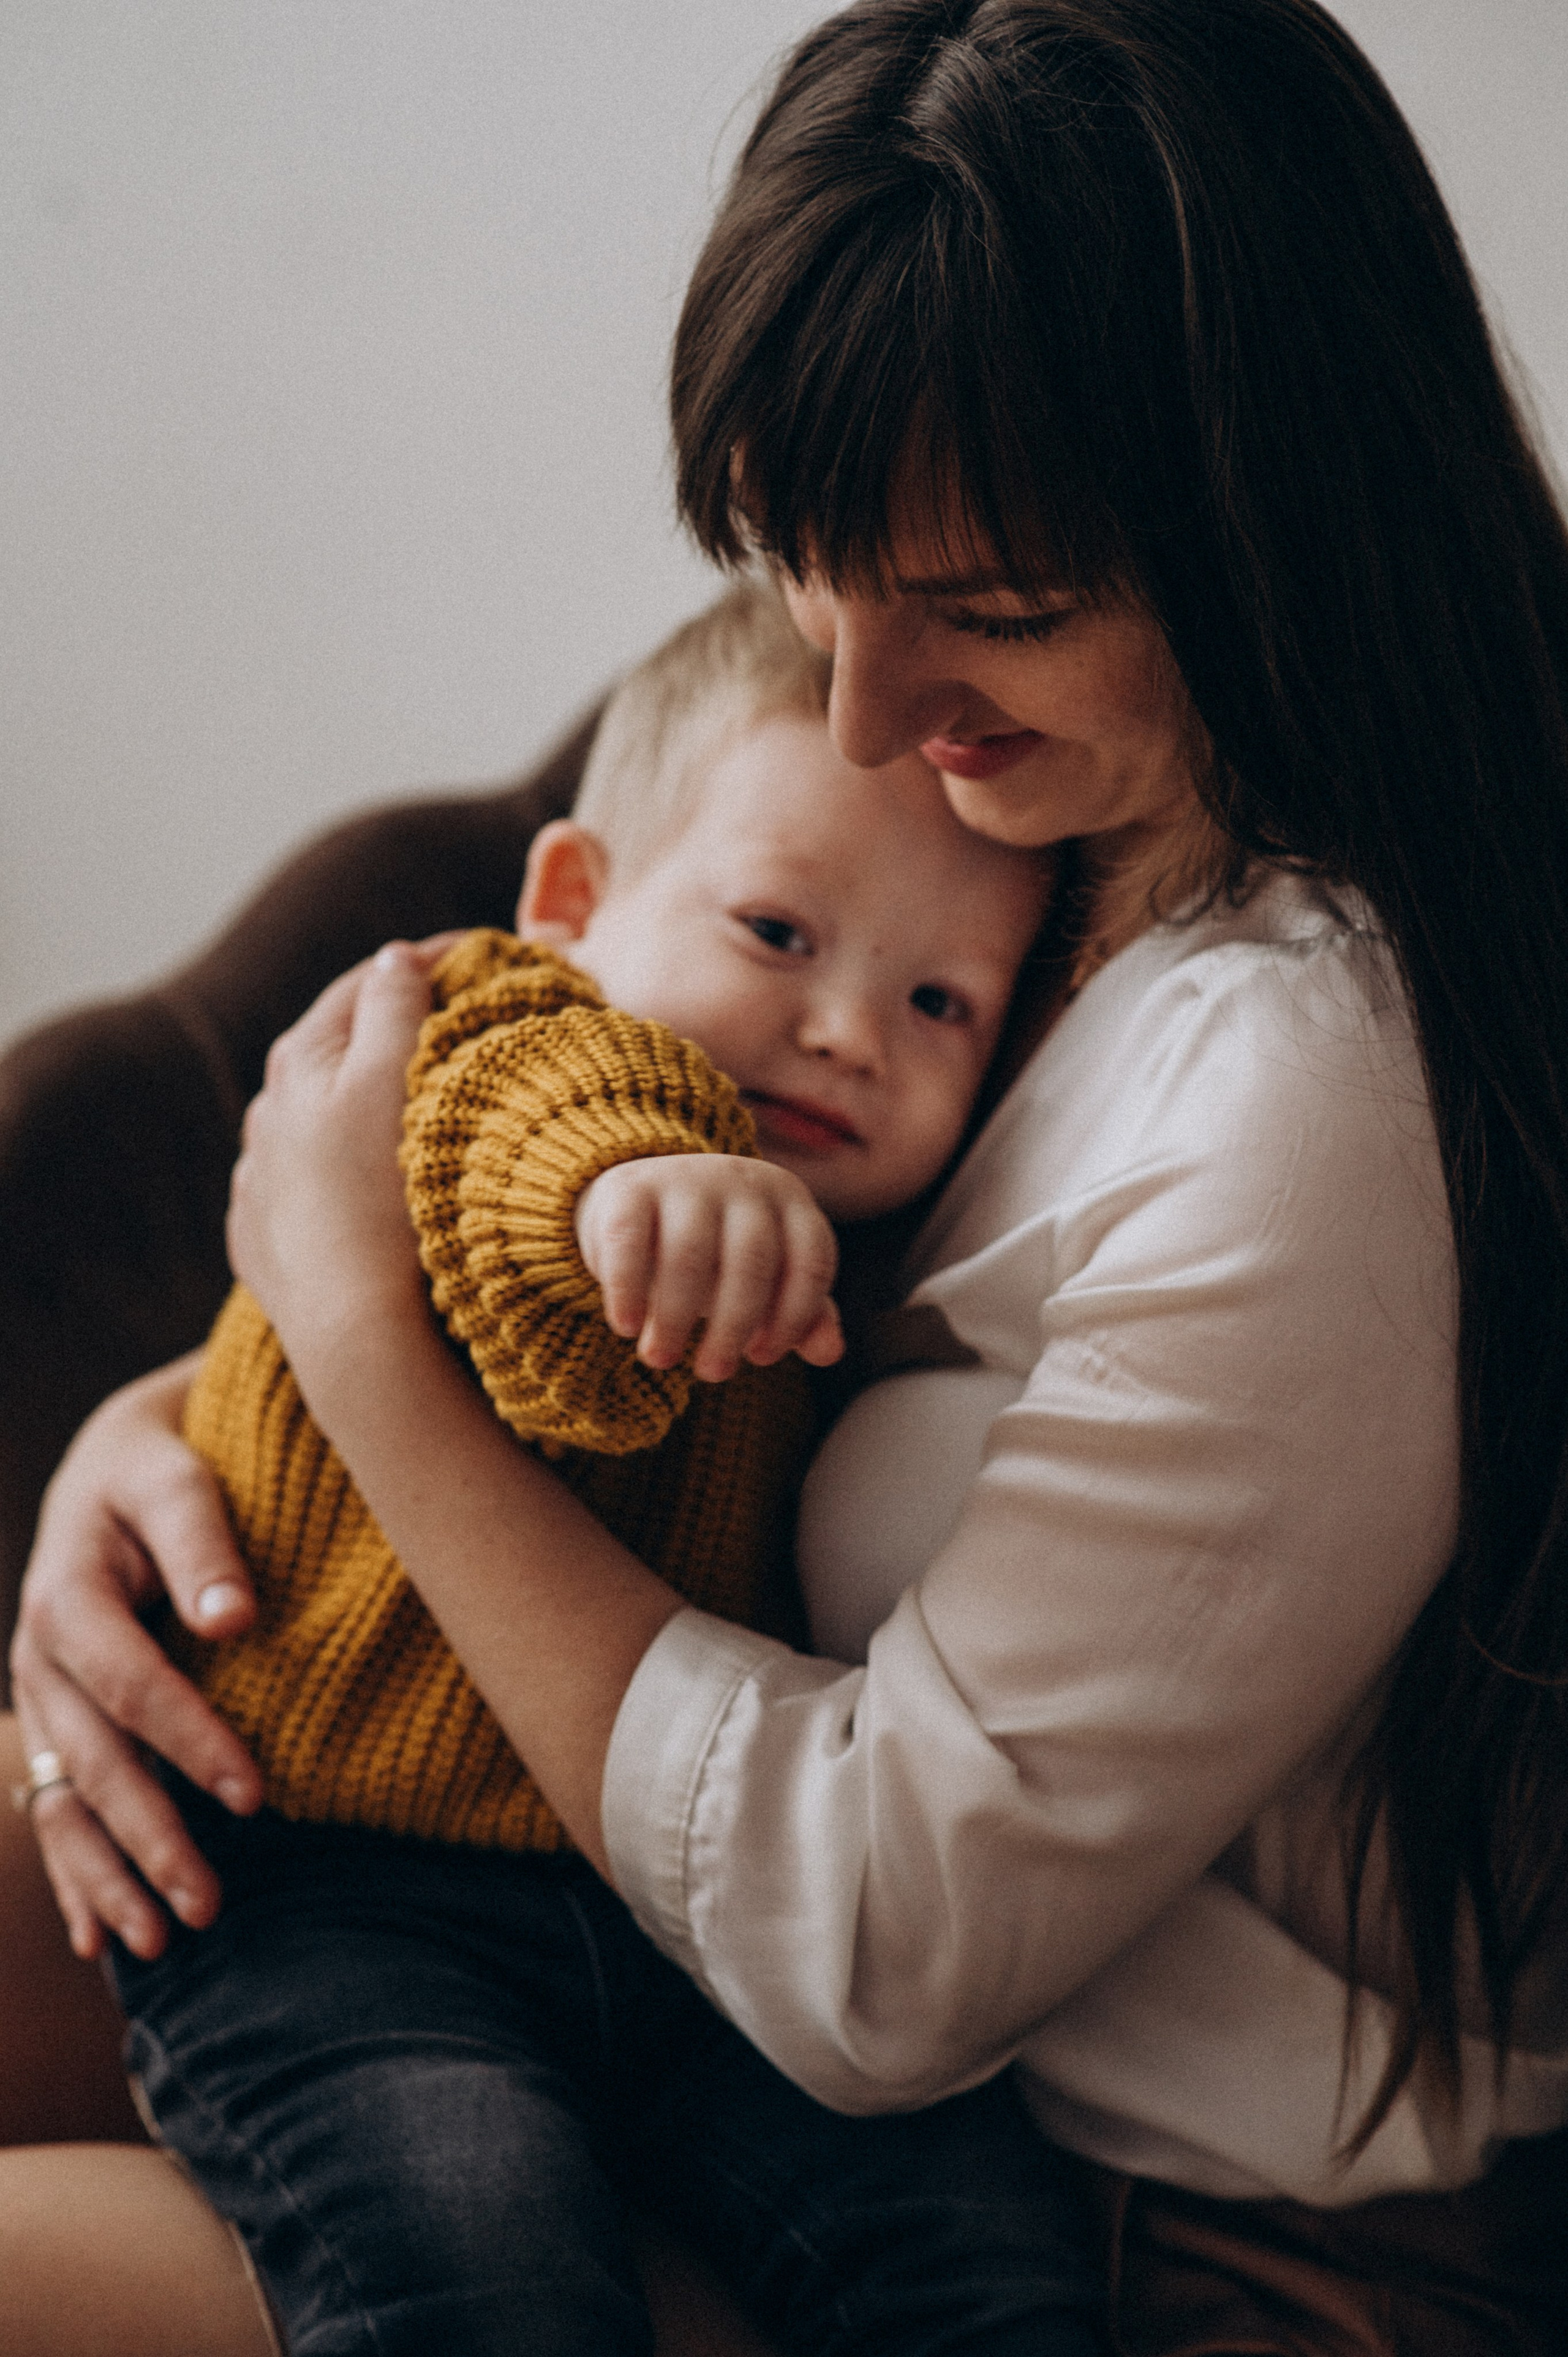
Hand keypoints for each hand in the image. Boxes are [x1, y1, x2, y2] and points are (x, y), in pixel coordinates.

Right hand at [8, 1355, 265, 1961]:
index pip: (133, 1685)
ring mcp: (39, 1700)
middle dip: (148, 1840)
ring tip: (163, 1944)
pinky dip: (76, 1878)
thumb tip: (234, 1619)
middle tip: (209, 1908)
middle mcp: (40, 1658)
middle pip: (92, 1765)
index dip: (191, 1742)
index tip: (254, 1796)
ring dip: (109, 1879)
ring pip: (64, 1805)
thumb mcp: (178, 1479)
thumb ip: (204, 1545)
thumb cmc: (162, 1465)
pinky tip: (101, 1942)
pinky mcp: (54, 1724)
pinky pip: (55, 1810)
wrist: (117, 1460)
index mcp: (67, 1598)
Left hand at [227, 939, 452, 1397]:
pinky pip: (308, 1189)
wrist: (352, 1331)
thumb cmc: (381, 1199)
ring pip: (320, 1124)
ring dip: (364, 1107)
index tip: (484, 960)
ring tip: (421, 1114)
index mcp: (300, 1062)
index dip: (427, 962)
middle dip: (394, 1033)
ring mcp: (261, 1182)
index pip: (367, 984)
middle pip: (339, 1051)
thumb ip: (396, 1007)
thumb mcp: (394, 1080)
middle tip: (463, 1028)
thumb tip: (395, 959)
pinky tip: (373, 1188)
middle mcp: (266, 1115)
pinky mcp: (264, 1242)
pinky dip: (344, 1173)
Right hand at [575, 1154, 843, 1382]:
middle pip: (751, 1261)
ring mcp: (685, 1178)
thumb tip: (830, 1353)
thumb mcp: (767, 1280)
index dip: (792, 1318)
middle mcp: (743, 1181)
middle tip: (713, 1373)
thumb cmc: (719, 1254)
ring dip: (676, 1319)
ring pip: (689, 1255)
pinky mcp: (630, 1187)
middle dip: (733, 1327)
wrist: (642, 1201)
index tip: (762, 1356)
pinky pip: (629, 1242)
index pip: (810, 1262)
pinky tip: (627, 1327)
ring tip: (661, 1359)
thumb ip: (802, 1315)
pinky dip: (628, 1291)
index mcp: (790, 1201)